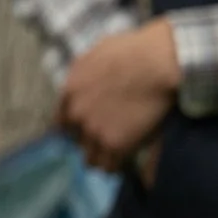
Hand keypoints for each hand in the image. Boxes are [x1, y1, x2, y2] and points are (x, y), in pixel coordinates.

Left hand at [58, 17, 179, 172]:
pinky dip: (115, 167)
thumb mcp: (94, 54)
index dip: (74, 126)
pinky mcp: (116, 144)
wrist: (156, 63)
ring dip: (100, 158)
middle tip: (103, 141)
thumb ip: (83, 73)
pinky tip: (123, 164)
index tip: (83, 130)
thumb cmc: (132, 50)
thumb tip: (84, 80)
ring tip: (111, 157)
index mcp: (69, 91)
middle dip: (87, 141)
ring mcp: (95, 131)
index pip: (61, 121)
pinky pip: (110, 167)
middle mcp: (77, 114)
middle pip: (75, 141)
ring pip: (90, 159)